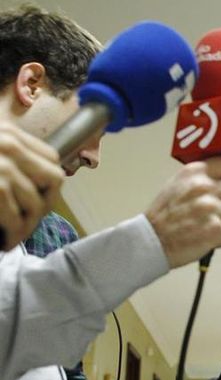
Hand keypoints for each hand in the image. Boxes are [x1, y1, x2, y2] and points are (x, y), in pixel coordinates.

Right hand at [0, 122, 63, 249]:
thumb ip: (12, 157)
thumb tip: (32, 184)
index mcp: (9, 134)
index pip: (51, 158)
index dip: (51, 183)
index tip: (42, 200)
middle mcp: (9, 146)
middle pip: (53, 179)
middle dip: (46, 205)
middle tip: (31, 222)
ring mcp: (2, 167)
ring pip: (35, 203)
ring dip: (28, 226)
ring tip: (16, 237)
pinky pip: (14, 218)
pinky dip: (13, 234)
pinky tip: (5, 242)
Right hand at [145, 156, 220, 267]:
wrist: (149, 240)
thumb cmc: (164, 215)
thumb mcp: (177, 183)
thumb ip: (202, 177)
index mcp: (195, 172)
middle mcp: (204, 187)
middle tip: (215, 210)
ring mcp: (211, 209)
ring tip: (202, 225)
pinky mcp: (215, 230)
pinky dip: (219, 240)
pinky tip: (202, 236)